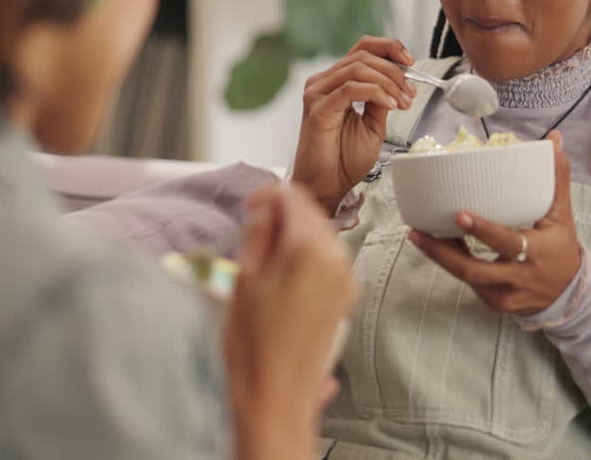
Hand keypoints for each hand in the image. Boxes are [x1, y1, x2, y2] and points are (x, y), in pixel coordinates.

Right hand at [224, 182, 353, 459]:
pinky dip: (306, 255)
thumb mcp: (245, 278)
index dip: (268, 193)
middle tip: (253, 222)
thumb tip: (267, 209)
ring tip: (263, 249)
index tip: (249, 205)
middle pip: (313, 214)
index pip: (294, 197)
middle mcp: (336, 263)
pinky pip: (328, 262)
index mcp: (310, 251)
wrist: (275, 397)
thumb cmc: (254, 346)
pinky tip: (281, 270)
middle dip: (284, 211)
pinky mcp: (343, 301)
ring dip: (295, 232)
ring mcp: (345, 283)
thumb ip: (259, 234)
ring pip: (322, 237)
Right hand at [291, 36, 417, 214]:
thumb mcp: (373, 125)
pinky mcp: (318, 109)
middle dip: (394, 71)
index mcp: (336, 82)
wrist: (326, 186)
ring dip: (388, 82)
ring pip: (358, 68)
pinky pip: (351, 89)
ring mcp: (318, 94)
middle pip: (363, 56)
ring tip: (403, 102)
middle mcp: (323, 83)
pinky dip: (376, 92)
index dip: (389, 48)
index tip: (411, 61)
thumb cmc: (344, 159)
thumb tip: (399, 82)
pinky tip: (390, 105)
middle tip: (411, 92)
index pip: (362, 49)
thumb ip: (381, 101)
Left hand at [407, 131, 582, 315]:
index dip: (483, 230)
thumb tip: (554, 138)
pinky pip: (468, 282)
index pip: (508, 242)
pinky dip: (452, 263)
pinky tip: (437, 245)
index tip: (460, 214)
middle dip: (443, 252)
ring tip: (418, 234)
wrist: (569, 295)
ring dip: (440, 256)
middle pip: (474, 270)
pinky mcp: (493, 303)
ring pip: (465, 277)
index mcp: (536, 252)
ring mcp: (503, 294)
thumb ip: (556, 178)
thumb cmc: (560, 248)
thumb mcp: (562, 215)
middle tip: (418, 231)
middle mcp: (518, 277)